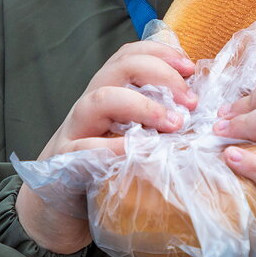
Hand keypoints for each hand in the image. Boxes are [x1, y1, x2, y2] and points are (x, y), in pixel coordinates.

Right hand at [17, 39, 196, 253]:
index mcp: (108, 91)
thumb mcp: (132, 135)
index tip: (190, 67)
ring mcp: (75, 130)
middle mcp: (91, 103)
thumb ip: (156, 116)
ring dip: (142, 107)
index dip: (161, 53)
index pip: (131, 55)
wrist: (58, 204)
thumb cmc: (104, 166)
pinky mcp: (65, 160)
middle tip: (190, 102)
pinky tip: (139, 153)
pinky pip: (88, 148)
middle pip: (120, 68)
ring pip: (101, 99)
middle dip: (160, 75)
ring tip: (173, 124)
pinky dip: (114, 148)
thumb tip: (197, 103)